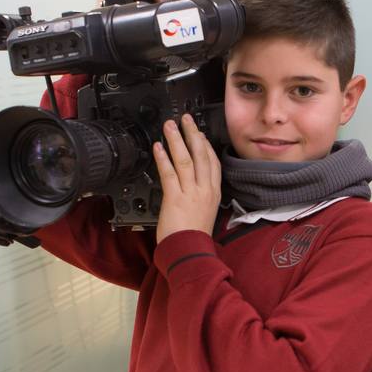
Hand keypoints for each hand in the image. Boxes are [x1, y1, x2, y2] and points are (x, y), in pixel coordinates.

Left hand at [154, 114, 220, 243]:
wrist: (189, 252)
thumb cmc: (194, 238)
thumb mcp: (205, 214)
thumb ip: (201, 198)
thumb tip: (193, 188)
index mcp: (213, 194)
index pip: (213, 164)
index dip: (206, 146)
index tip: (199, 133)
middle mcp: (205, 190)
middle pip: (201, 156)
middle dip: (193, 134)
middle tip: (185, 119)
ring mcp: (191, 193)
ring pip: (186, 160)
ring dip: (177, 140)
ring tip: (170, 125)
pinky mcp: (176, 198)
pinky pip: (169, 174)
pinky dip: (163, 158)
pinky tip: (158, 147)